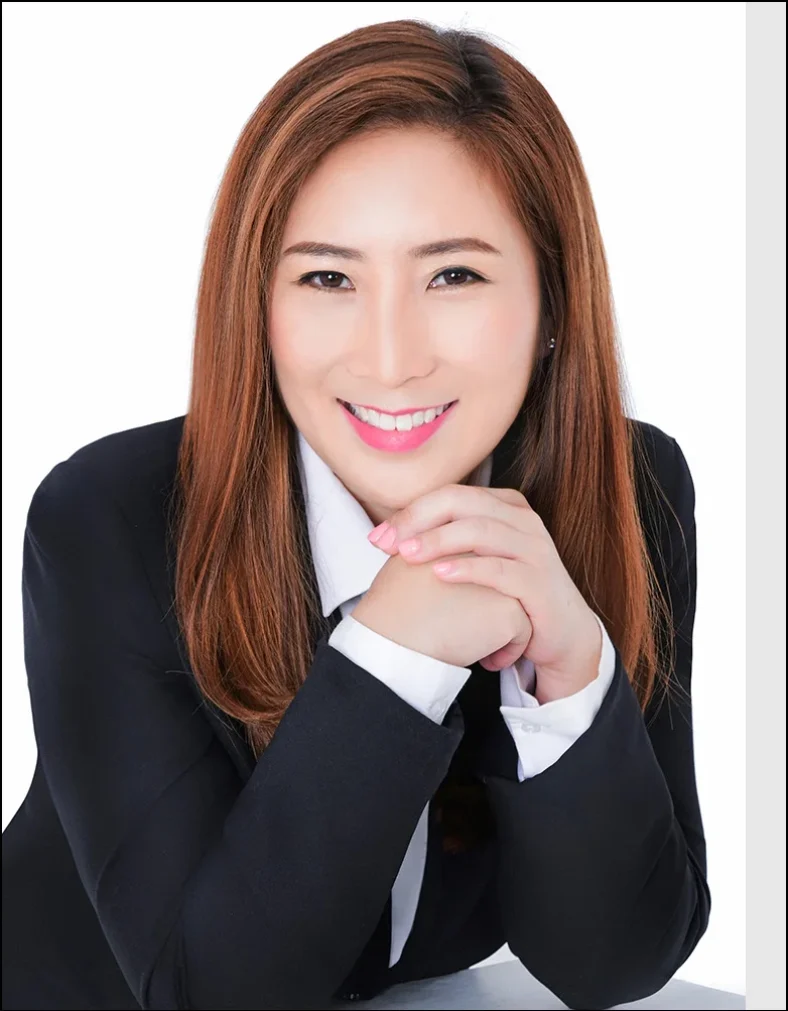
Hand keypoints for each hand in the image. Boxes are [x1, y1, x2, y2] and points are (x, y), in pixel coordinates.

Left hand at [368, 484, 601, 702]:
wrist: (561, 632)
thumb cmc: (510, 594)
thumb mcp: (480, 558)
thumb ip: (447, 540)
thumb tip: (391, 535)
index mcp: (506, 507)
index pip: (450, 495)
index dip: (411, 512)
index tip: (378, 538)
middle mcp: (523, 520)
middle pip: (462, 503)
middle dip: (418, 520)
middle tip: (387, 543)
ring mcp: (535, 548)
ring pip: (480, 530)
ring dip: (438, 540)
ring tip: (406, 555)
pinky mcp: (540, 581)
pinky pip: (500, 569)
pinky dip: (467, 568)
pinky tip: (439, 574)